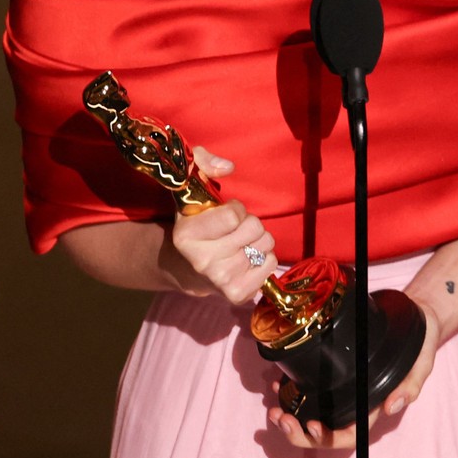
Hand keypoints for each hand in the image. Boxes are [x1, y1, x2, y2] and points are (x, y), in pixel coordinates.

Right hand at [169, 147, 276, 303]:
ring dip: (257, 241)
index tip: (225, 213)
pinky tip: (247, 259)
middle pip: (254, 229)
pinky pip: (271, 265)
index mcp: (186, 235)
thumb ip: (204, 163)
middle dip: (249, 224)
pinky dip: (264, 258)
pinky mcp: (238, 294)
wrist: (187, 268)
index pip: (233, 215)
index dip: (235, 209)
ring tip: (240, 244)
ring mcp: (220, 280)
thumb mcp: (191, 187)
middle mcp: (201, 261)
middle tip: (234, 230)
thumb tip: (228, 167)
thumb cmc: (196, 222)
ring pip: (266, 245)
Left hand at [266, 297, 440, 448]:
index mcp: (373, 408)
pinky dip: (289, 392)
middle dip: (299, 433)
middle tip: (279, 418)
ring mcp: (341, 391)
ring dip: (290, 417)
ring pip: (312, 415)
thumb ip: (408, 387)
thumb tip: (390, 407)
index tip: (311, 424)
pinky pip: (308, 391)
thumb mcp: (421, 365)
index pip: (350, 435)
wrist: (414, 320)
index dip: (328, 437)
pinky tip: (277, 384)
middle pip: (324, 433)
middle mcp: (354, 404)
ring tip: (273, 409)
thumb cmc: (419, 347)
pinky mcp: (332, 375)